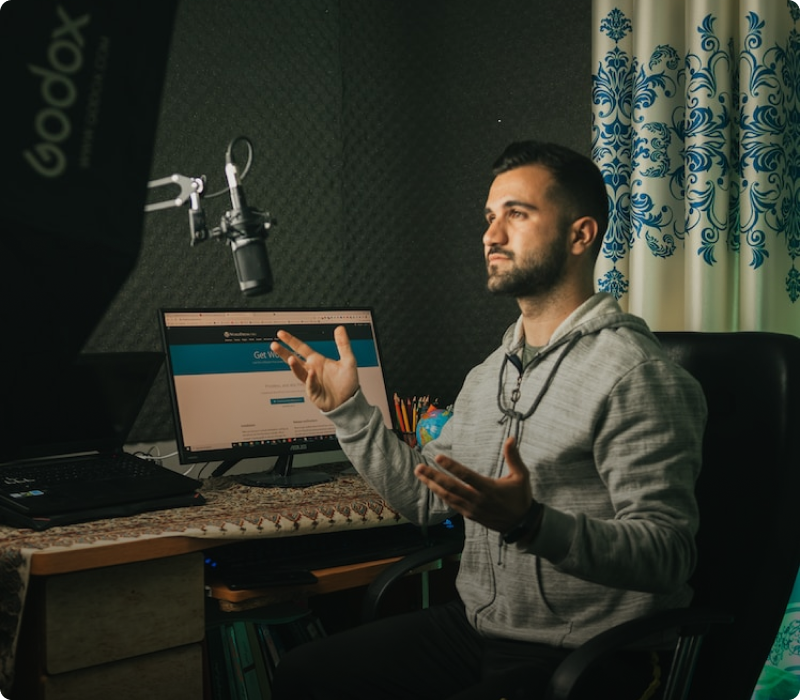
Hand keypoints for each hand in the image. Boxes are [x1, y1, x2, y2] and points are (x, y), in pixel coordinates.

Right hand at [270, 325, 359, 411]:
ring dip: (295, 366)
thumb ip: (343, 344)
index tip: (281, 334)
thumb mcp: (348, 361)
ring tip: (291, 359)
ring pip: (299, 372)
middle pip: (294, 359)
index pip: (301, 348)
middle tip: (274, 345)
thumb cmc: (347, 384)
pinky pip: (310, 384)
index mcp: (317, 361)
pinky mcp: (313, 392)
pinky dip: (310, 379)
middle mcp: (311, 370)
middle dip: (284, 352)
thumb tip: (340, 329)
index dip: (291, 341)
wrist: (349, 402)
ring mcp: (311, 381)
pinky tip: (311, 373)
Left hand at [414, 437, 533, 532]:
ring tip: (420, 475)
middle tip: (419, 468)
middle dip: (433, 476)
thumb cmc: (520, 497)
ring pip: (448, 496)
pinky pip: (451, 504)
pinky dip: (441, 495)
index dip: (451, 466)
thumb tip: (510, 439)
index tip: (438, 457)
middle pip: (451, 486)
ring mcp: (472, 508)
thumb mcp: (521, 476)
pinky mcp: (469, 515)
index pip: (466, 476)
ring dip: (432, 485)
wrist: (521, 524)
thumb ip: (514, 457)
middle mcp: (478, 499)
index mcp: (489, 488)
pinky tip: (432, 487)